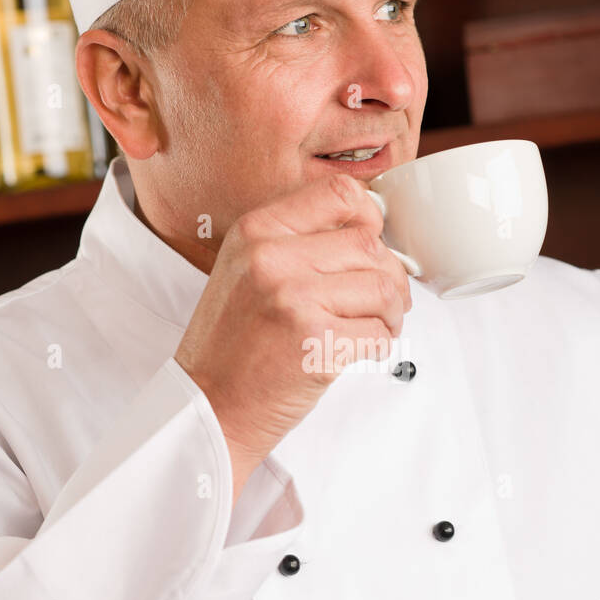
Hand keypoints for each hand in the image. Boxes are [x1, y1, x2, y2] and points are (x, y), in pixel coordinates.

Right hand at [175, 171, 411, 501]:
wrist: (209, 405)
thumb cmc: (232, 345)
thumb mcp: (245, 270)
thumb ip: (297, 241)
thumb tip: (368, 229)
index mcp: (256, 231)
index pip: (339, 193)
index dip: (370, 217)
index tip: (373, 242)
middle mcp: (272, 259)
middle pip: (369, 244)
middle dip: (389, 276)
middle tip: (384, 301)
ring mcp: (294, 300)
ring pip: (383, 288)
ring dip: (390, 313)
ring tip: (372, 327)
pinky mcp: (316, 343)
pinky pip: (379, 333)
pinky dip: (380, 345)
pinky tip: (358, 351)